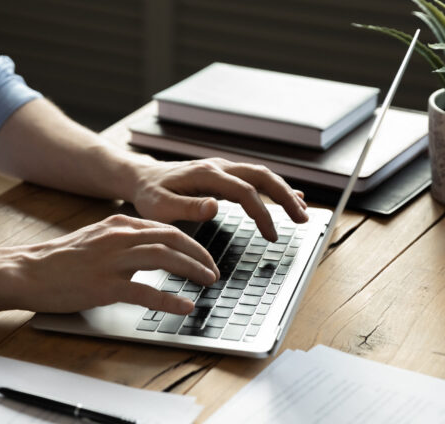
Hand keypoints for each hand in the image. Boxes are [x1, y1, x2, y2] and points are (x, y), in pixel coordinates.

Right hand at [7, 214, 219, 313]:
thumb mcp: (95, 240)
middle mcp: (119, 238)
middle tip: (213, 271)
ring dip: (192, 270)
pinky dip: (169, 299)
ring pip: (165, 259)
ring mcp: (112, 261)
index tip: (204, 256)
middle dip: (200, 255)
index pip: (166, 229)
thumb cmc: (58, 261)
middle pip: (173, 240)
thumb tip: (151, 251)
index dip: (191, 243)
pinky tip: (185, 307)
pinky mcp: (104, 285)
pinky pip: (145, 292)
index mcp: (118, 226)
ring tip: (208, 283)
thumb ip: (123, 242)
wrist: (26, 271)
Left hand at [130, 158, 307, 240]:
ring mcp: (223, 168)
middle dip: (285, 197)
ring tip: (302, 213)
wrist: (141, 178)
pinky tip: (291, 197)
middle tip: (303, 219)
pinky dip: (274, 188)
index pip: (244, 192)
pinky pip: (254, 178)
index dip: (262, 213)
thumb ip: (187, 207)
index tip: (272, 235)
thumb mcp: (160, 207)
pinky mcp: (223, 174)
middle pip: (262, 176)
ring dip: (284, 192)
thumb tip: (214, 206)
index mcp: (206, 174)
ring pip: (262, 175)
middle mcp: (218, 166)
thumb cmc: (149, 195)